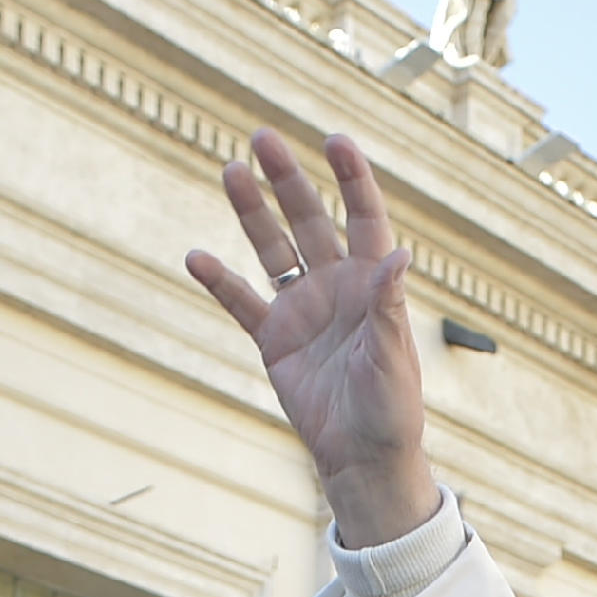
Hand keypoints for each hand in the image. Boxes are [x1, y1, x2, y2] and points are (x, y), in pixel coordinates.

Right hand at [188, 130, 441, 547]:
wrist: (361, 458)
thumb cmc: (391, 410)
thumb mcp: (392, 357)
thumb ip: (389, 305)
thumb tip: (401, 255)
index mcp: (374, 284)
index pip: (363, 217)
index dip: (351, 178)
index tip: (334, 140)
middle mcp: (337, 286)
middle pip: (310, 220)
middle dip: (288, 180)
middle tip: (262, 138)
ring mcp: (303, 310)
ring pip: (273, 249)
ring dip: (253, 212)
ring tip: (231, 170)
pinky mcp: (274, 340)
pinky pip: (242, 303)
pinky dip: (220, 282)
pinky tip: (196, 257)